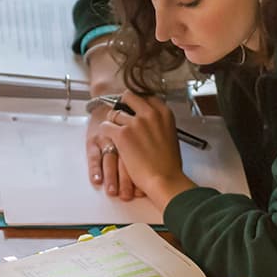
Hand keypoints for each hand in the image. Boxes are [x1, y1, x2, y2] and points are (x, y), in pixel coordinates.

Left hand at [97, 91, 195, 206]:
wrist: (165, 179)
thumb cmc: (169, 164)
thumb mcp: (170, 136)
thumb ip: (159, 124)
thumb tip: (150, 122)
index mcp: (164, 113)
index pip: (146, 96)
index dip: (137, 103)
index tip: (133, 107)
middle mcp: (149, 114)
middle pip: (128, 97)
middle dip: (122, 105)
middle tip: (120, 115)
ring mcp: (135, 123)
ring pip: (114, 113)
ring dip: (113, 122)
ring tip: (115, 133)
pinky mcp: (122, 134)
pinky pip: (105, 126)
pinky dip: (105, 133)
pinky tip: (110, 140)